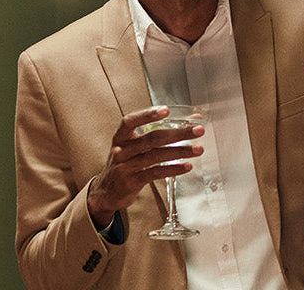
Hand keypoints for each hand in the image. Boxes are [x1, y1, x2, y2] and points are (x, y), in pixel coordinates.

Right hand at [86, 106, 204, 227]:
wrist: (105, 192)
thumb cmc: (125, 163)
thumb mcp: (134, 146)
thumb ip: (158, 132)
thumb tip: (192, 120)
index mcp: (121, 137)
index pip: (130, 121)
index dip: (147, 114)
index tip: (166, 110)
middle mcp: (121, 150)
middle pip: (152, 138)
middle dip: (178, 133)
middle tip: (197, 130)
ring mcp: (125, 166)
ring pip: (156, 156)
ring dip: (180, 151)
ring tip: (198, 149)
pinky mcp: (132, 181)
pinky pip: (155, 173)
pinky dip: (173, 169)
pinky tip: (186, 166)